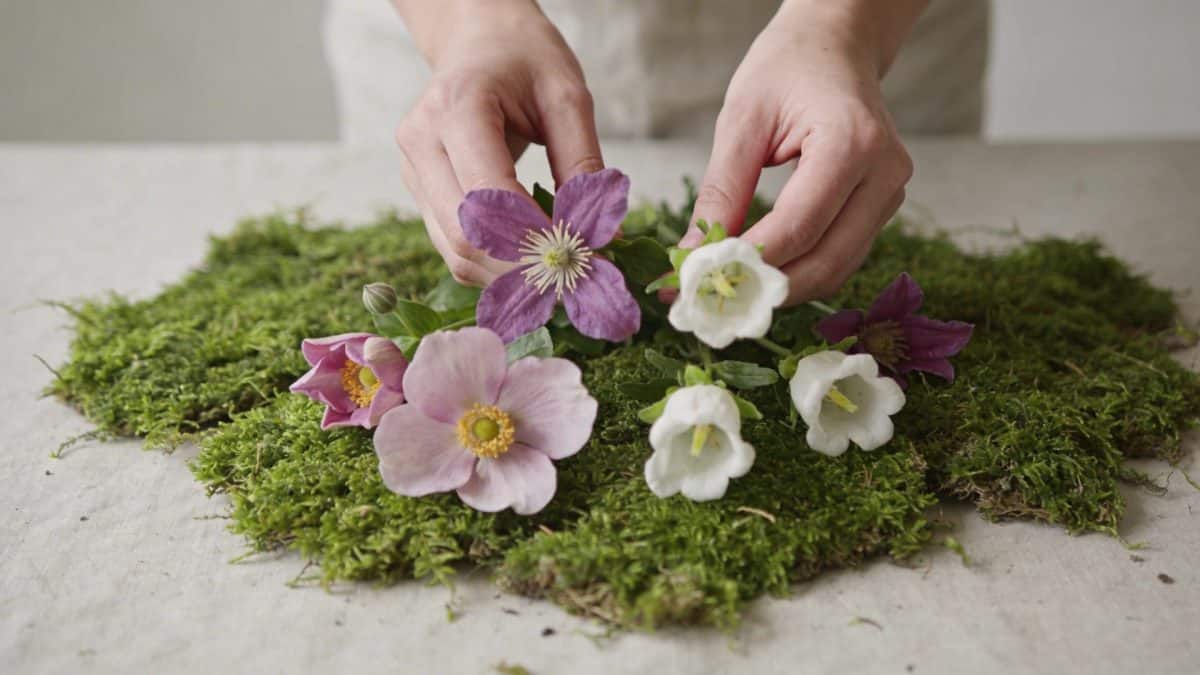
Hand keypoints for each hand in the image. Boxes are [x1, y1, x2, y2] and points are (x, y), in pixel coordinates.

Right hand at [393, 0, 602, 284]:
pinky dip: (494, 266)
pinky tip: (531, 262)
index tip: (583, 254)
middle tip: (576, 276)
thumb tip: (604, 238)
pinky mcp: (419, 192)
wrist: (479, 41)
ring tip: (558, 274)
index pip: (489, 196)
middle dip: (522, 267)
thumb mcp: (568, 97)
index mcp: (457, 108)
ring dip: (508, 275)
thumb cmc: (524, 60)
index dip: (534, 237)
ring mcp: (413, 171)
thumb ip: (583, 165)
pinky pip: (453, 247)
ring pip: (455, 252)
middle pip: (465, 234)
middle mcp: (422, 142)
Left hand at [686, 0, 918, 303]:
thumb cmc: (787, 68)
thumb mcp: (742, 120)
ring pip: (837, 268)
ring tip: (728, 291)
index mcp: (852, 143)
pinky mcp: (883, 206)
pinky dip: (800, 272)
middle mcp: (885, 174)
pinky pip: (841, 255)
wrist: (835, 45)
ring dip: (783, 288)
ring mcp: (891, 194)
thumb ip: (720, 191)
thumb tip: (694, 255)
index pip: (799, 227)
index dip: (749, 262)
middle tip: (710, 301)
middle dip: (766, 288)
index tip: (697, 281)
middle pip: (826, 260)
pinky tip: (759, 274)